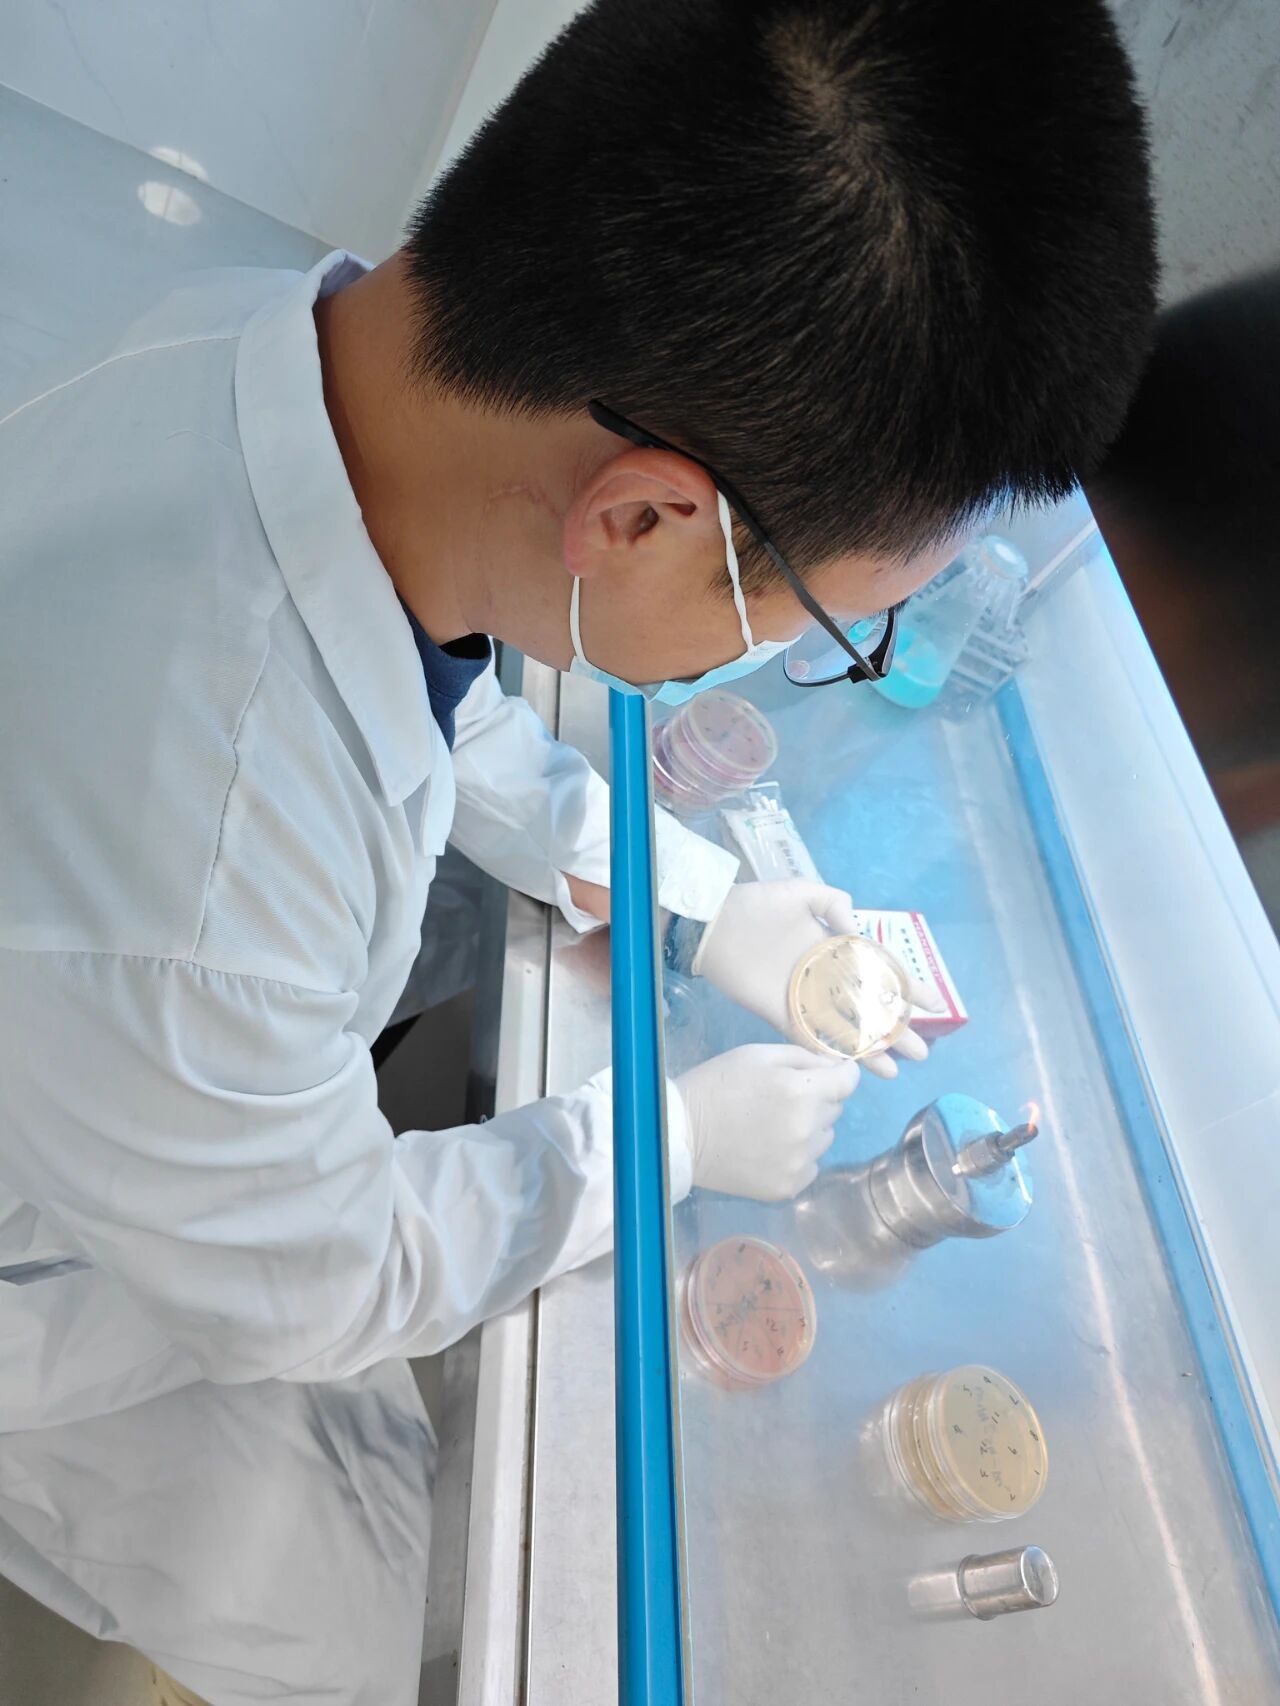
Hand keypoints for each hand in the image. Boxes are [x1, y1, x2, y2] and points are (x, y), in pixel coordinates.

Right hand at [675, 1044, 859, 1200]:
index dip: (839, 1074)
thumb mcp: (757, 1055)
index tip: (826, 1075)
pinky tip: (769, 1149)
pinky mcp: (788, 1187)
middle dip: (817, 1099)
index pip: (849, 1082)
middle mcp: (807, 1128)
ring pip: (824, 1138)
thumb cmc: (716, 1085)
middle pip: (835, 1109)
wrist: (680, 1135)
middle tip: (781, 1099)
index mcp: (801, 1091)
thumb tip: (837, 1068)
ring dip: (808, 1129)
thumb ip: (804, 1057)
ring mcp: (799, 1162)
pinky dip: (798, 1156)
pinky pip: (811, 1165)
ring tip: (772, 1125)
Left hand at [692, 880, 940, 1078]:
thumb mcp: (802, 892)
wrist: (713, 923)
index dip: (907, 988)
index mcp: (835, 949)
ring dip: (869, 1049)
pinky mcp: (781, 1012)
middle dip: (895, 1030)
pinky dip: (830, 1052)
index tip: (934, 1004)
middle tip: (920, 1052)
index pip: (879, 971)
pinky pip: (810, 1037)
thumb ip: (834, 904)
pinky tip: (850, 1067)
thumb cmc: (757, 904)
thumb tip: (858, 930)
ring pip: (845, 1028)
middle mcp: (825, 978)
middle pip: (868, 1009)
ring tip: (893, 1070)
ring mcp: (804, 998)